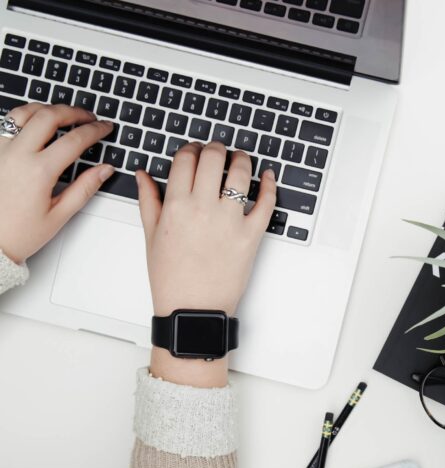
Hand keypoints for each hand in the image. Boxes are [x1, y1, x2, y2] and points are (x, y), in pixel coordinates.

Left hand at [0, 103, 113, 263]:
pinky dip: (24, 117)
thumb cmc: (20, 233)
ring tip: (61, 114)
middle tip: (88, 116)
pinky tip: (35, 124)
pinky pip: (6, 123)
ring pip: (24, 112)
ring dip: (46, 109)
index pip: (74, 141)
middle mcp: (17, 155)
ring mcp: (0, 150)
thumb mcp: (60, 215)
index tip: (105, 128)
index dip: (95, 131)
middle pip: (49, 116)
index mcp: (39, 172)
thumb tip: (104, 170)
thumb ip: (85, 188)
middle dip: (73, 112)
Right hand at [136, 141, 276, 386]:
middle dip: (216, 148)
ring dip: (242, 159)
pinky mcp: (252, 236)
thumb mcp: (151, 237)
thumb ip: (148, 200)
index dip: (191, 149)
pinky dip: (270, 185)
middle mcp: (203, 208)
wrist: (193, 309)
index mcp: (176, 206)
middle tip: (218, 151)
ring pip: (240, 173)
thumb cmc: (171, 278)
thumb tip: (143, 174)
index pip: (186, 159)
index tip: (195, 151)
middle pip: (213, 158)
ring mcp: (230, 221)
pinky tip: (267, 176)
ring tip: (241, 159)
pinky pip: (266, 203)